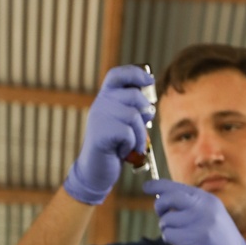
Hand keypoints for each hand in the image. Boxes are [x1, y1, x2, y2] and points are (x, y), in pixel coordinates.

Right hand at [64, 65, 154, 205]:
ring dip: (140, 135)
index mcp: (105, 98)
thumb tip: (150, 105)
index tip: (149, 80)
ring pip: (134, 116)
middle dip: (145, 113)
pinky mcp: (101, 133)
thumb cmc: (114, 148)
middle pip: (133, 95)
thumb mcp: (123, 125)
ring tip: (134, 145)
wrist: (96, 170)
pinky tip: (123, 151)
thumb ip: (133, 112)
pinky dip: (132, 145)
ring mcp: (99, 117)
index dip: (134, 73)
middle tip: (144, 128)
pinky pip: (128, 133)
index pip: (117, 75)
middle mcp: (100, 103)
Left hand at [142, 179, 245, 244]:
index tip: (147, 187)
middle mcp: (203, 208)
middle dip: (159, 207)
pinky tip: (180, 244)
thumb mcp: (213, 217)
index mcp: (208, 200)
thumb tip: (164, 201)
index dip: (158, 186)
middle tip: (162, 215)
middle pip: (168, 199)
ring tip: (180, 236)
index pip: (177, 188)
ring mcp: (198, 224)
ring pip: (166, 220)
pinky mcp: (192, 241)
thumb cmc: (223, 243)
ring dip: (167, 229)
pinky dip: (170, 240)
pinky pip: (168, 235)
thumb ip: (193, 207)